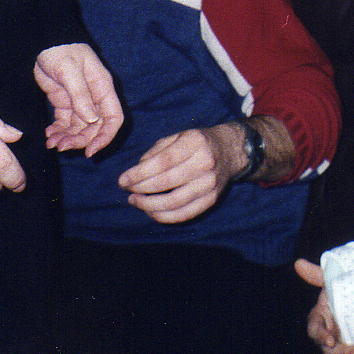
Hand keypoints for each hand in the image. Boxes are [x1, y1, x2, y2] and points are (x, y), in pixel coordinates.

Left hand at [34, 43, 120, 155]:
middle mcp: (95, 98)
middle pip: (94, 127)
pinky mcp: (65, 103)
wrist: (45, 41)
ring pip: (79, 128)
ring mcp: (80, 101)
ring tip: (51, 143)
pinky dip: (59, 131)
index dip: (105, 137)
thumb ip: (80, 95)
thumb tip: (91, 120)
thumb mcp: (69, 71)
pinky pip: (66, 122)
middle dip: (80, 140)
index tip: (90, 151)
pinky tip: (49, 134)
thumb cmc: (61, 51)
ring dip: (67, 138)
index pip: (113, 118)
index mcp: (103, 88)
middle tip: (61, 147)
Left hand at [118, 124, 241, 223]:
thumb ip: (156, 151)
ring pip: (173, 202)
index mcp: (195, 143)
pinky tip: (150, 211)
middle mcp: (205, 163)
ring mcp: (210, 184)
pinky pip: (184, 214)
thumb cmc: (197, 143)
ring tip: (135, 200)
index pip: (162, 162)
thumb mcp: (178, 136)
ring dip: (148, 205)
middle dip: (140, 188)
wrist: (230, 151)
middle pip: (166, 183)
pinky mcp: (212, 199)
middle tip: (127, 189)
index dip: (139, 173)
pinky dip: (163, 216)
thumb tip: (136, 172)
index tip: (122, 180)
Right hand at [295, 258, 353, 353]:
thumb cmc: (344, 284)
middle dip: (342, 352)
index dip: (321, 335)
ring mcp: (339, 341)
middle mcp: (327, 332)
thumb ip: (317, 273)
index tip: (330, 340)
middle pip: (329, 348)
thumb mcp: (332, 277)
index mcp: (319, 317)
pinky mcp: (351, 347)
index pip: (314, 329)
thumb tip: (298, 263)